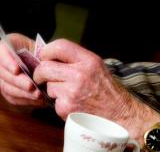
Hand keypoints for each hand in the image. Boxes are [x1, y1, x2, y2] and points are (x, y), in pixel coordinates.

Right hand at [0, 33, 45, 106]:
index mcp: (8, 44)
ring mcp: (3, 77)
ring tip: (37, 95)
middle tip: (31, 86)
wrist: (44, 62)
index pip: (1, 50)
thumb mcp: (43, 47)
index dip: (7, 61)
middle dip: (18, 81)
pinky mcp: (8, 90)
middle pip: (3, 72)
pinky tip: (37, 100)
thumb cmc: (43, 51)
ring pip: (7, 87)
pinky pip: (12, 97)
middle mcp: (1, 62)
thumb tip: (43, 63)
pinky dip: (25, 99)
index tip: (17, 70)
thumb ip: (41, 52)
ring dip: (22, 92)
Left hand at [34, 39, 159, 139]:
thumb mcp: (96, 66)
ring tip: (70, 92)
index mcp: (88, 60)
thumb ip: (75, 59)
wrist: (119, 114)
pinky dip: (60, 103)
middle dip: (40, 72)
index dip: (47, 51)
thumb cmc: (106, 89)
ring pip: (48, 86)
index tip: (44, 57)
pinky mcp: (67, 108)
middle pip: (45, 67)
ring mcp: (72, 93)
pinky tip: (73, 104)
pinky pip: (54, 102)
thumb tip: (49, 55)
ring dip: (54, 89)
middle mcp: (79, 74)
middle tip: (43, 76)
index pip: (58, 46)